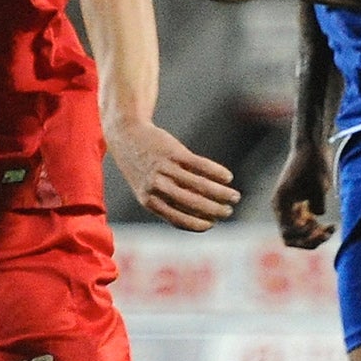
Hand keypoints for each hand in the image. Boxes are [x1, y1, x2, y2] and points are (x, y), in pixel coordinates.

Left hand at [104, 118, 239, 231]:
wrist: (126, 135)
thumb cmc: (141, 168)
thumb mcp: (147, 189)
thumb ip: (168, 202)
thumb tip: (199, 215)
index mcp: (149, 201)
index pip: (178, 219)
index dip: (198, 224)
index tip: (212, 224)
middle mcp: (157, 186)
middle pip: (192, 203)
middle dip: (215, 210)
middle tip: (229, 212)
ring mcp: (166, 169)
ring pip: (199, 185)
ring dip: (221, 193)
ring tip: (235, 196)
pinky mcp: (174, 152)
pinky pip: (200, 165)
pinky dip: (216, 172)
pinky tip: (228, 177)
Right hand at [272, 145, 333, 248]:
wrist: (311, 146)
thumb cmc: (313, 163)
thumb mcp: (318, 185)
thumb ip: (317, 204)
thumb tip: (316, 216)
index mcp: (281, 203)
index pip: (288, 233)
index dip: (304, 237)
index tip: (319, 228)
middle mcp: (282, 208)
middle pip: (290, 238)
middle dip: (308, 240)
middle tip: (326, 234)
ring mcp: (290, 208)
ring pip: (298, 234)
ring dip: (313, 237)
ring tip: (330, 230)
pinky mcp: (299, 205)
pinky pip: (305, 226)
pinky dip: (316, 229)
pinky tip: (330, 225)